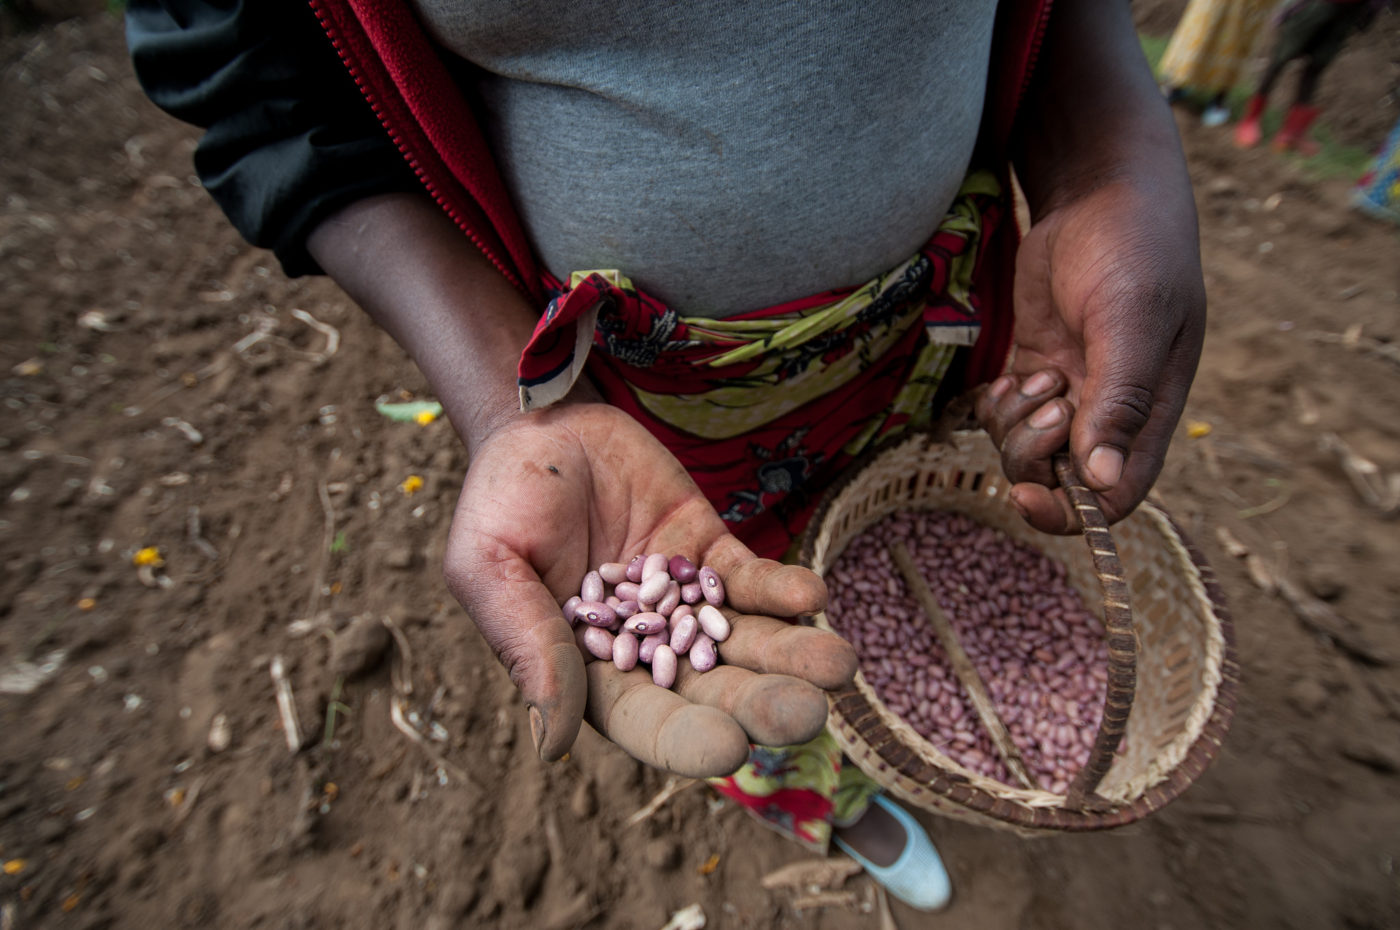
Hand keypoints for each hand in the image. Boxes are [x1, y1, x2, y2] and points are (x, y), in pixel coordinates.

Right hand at [443, 402, 857, 776]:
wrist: (541, 426)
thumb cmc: (502, 501)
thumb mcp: (491, 566)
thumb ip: (527, 643)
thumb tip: (551, 743)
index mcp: (588, 672)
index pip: (644, 720)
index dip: (686, 738)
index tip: (730, 749)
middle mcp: (647, 649)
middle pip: (712, 689)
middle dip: (760, 704)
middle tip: (807, 715)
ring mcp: (685, 601)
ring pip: (746, 640)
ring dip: (792, 655)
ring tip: (839, 665)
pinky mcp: (711, 553)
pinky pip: (753, 578)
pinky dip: (783, 590)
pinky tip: (813, 595)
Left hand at [975, 178, 1204, 533]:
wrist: (1098, 192)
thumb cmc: (1132, 248)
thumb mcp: (1132, 319)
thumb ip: (1120, 399)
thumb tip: (1102, 479)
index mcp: (1153, 412)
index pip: (1115, 496)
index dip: (1071, 512)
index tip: (1026, 494)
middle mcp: (1112, 412)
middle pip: (1059, 478)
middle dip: (1034, 449)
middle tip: (1042, 391)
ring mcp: (1071, 391)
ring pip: (1024, 449)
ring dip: (1013, 423)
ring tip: (1033, 372)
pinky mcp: (1036, 367)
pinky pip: (1003, 417)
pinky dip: (995, 406)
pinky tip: (1010, 372)